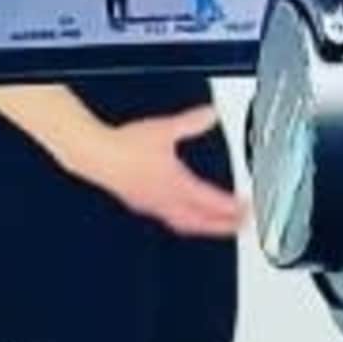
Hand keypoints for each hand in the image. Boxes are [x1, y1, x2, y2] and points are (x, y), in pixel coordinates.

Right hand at [100, 111, 248, 236]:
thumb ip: (191, 122)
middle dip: (223, 225)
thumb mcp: (165, 129)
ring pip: (185, 224)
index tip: (247, 210)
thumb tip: (211, 115)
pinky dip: (184, 221)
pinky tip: (181, 214)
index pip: (211, 202)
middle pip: (201, 222)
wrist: (95, 155)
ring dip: (204, 227)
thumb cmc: (124, 146)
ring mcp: (152, 205)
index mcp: (175, 185)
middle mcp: (165, 200)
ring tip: (217, 227)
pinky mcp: (140, 204)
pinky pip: (169, 219)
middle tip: (241, 226)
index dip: (232, 207)